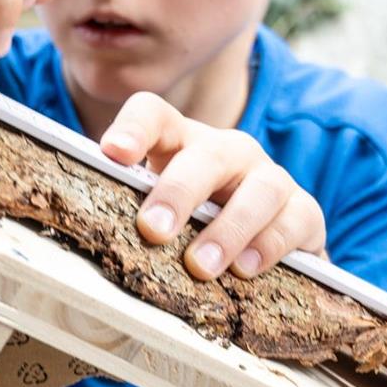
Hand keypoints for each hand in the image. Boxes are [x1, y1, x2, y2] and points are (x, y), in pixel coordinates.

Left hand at [100, 93, 325, 280]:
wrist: (267, 248)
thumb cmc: (197, 229)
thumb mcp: (162, 216)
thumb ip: (129, 212)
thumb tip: (83, 240)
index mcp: (182, 145)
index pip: (154, 115)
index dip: (133, 129)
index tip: (112, 154)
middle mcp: (229, 153)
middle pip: (207, 155)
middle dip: (179, 191)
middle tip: (154, 230)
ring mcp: (270, 179)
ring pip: (260, 188)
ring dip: (228, 228)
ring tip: (201, 266)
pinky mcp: (304, 212)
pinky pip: (294, 221)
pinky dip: (270, 245)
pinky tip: (246, 270)